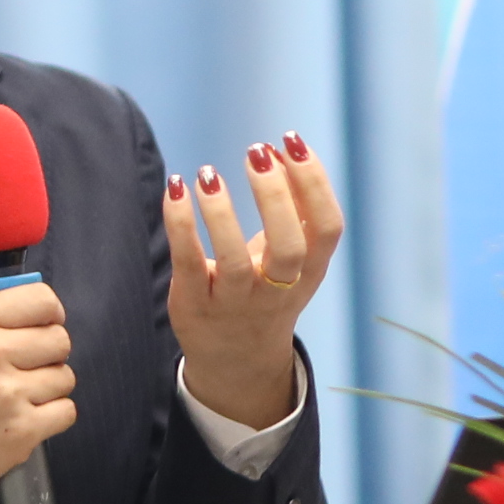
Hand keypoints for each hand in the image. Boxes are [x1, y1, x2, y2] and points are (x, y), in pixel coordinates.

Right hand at [0, 282, 77, 500]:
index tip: (43, 323)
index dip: (49, 312)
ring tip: (21, 393)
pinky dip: (51, 415)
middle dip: (48, 351)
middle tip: (29, 363)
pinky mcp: (21, 431)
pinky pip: (66, 411)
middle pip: (59, 339)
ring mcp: (8, 394)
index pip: (42, 300)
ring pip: (65, 376)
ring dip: (48, 385)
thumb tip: (9, 291)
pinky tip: (26, 415)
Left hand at [170, 134, 340, 431]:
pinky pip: (188, 265)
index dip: (315, 183)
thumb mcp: (293, 258)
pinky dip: (181, 226)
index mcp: (309, 272)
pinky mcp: (195, 305)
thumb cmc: (267, 290)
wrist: (237, 361)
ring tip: (208, 173)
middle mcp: (277, 291)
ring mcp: (236, 303)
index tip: (291, 142)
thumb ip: (296, 209)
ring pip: (234, 262)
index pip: (327, 229)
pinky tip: (176, 188)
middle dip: (276, 197)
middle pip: (289, 249)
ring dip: (221, 214)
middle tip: (257, 151)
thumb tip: (286, 149)